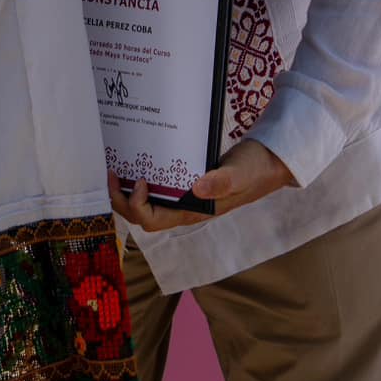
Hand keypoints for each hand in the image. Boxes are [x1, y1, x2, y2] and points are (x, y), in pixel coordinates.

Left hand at [108, 139, 296, 231]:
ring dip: (126, 190)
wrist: (270, 162)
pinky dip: (141, 177)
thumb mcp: (241, 172)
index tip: (139, 179)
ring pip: (145, 202)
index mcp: (193, 212)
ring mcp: (182, 197)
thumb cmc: (256, 168)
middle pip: (141, 215)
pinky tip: (136, 159)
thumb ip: (224, 180)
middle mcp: (183, 208)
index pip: (153, 221)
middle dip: (121, 199)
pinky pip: (155, 186)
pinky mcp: (184, 183)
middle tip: (111, 172)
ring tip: (115, 167)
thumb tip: (198, 188)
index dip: (138, 205)